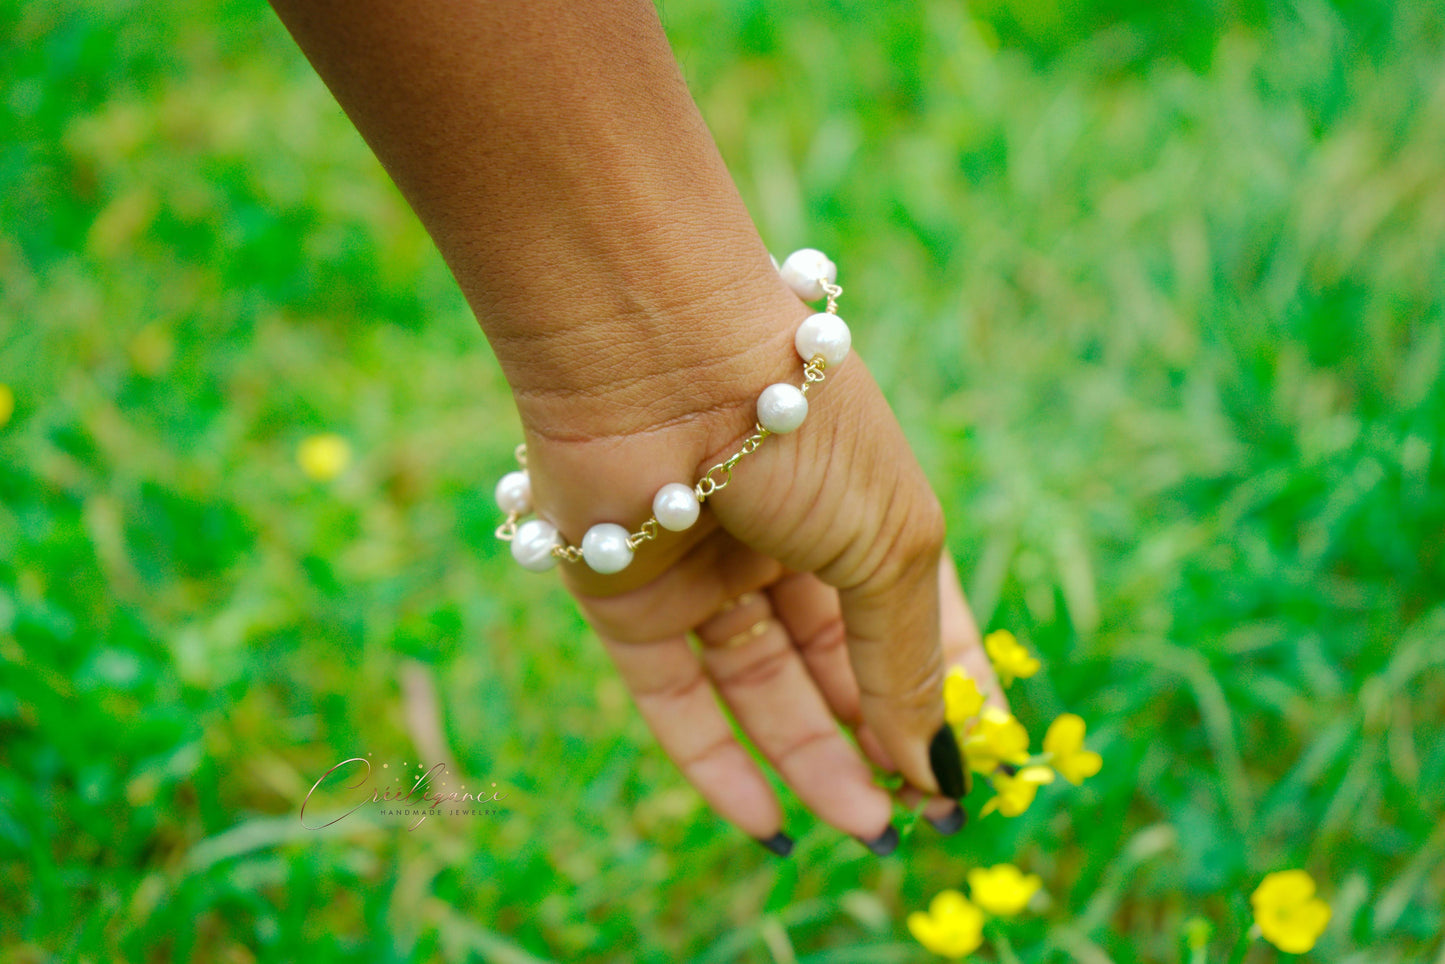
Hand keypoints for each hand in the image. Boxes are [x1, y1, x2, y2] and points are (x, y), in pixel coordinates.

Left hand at [518, 301, 1003, 850]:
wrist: (662, 359)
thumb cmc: (803, 431)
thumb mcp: (892, 545)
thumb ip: (909, 662)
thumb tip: (942, 771)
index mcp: (862, 511)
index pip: (917, 621)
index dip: (950, 696)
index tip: (984, 774)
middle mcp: (784, 544)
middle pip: (835, 666)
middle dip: (878, 742)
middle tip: (917, 822)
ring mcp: (705, 573)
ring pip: (761, 692)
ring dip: (812, 763)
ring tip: (866, 830)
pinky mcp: (629, 599)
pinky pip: (672, 699)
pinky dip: (714, 765)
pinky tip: (765, 825)